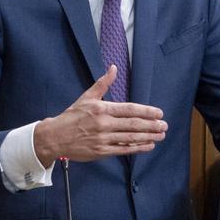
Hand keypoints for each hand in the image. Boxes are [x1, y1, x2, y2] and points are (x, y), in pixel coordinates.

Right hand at [33, 65, 166, 164]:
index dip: (146, 111)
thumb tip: (113, 67)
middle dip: (152, 125)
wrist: (55, 137)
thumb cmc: (72, 116)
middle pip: (133, 125)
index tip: (159, 113)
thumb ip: (103, 83)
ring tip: (161, 135)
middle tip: (164, 125)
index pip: (129, 109)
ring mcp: (103, 139)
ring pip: (131, 138)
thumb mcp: (86, 97)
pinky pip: (124, 150)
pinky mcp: (102, 152)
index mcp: (102, 109)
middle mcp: (104, 124)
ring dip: (148, 136)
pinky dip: (138, 148)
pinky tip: (149, 145)